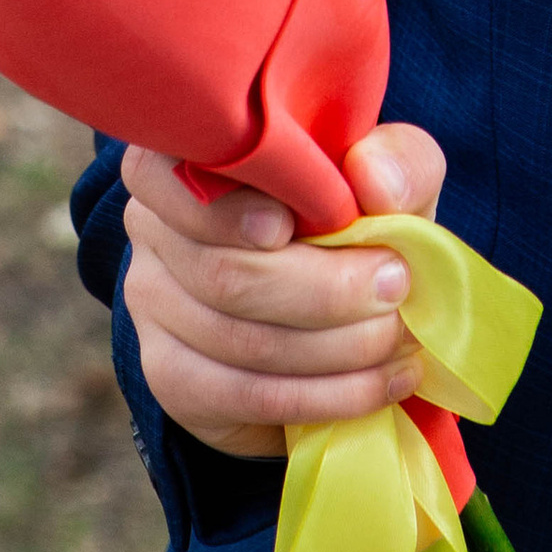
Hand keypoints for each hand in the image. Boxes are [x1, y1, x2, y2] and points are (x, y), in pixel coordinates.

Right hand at [119, 124, 446, 460]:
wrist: (335, 299)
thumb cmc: (352, 214)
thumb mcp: (387, 175)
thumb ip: (395, 159)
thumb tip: (371, 178)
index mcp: (185, 155)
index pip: (170, 175)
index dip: (225, 209)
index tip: (288, 226)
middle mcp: (150, 225)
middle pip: (225, 273)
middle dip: (325, 290)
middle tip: (395, 286)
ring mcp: (152, 306)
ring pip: (240, 341)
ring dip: (337, 347)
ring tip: (400, 339)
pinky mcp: (173, 377)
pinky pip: (249, 396)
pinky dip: (326, 395)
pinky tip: (380, 384)